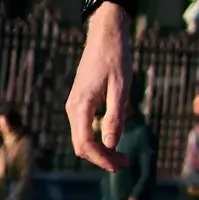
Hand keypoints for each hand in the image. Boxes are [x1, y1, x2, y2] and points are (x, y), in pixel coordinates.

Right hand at [65, 4, 136, 173]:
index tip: (119, 166)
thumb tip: (110, 145)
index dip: (100, 159)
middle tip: (125, 163)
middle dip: (102, 158)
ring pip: (83, 138)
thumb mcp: (121, 87)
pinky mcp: (81, 102)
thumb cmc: (115, 57)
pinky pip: (85, 128)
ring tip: (122, 156)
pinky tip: (114, 138)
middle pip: (82, 145)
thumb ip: (115, 116)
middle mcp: (73, 108)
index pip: (84, 144)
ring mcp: (75, 105)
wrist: (106, 33)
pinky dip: (98, 138)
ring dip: (100, 150)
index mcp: (80, 105)